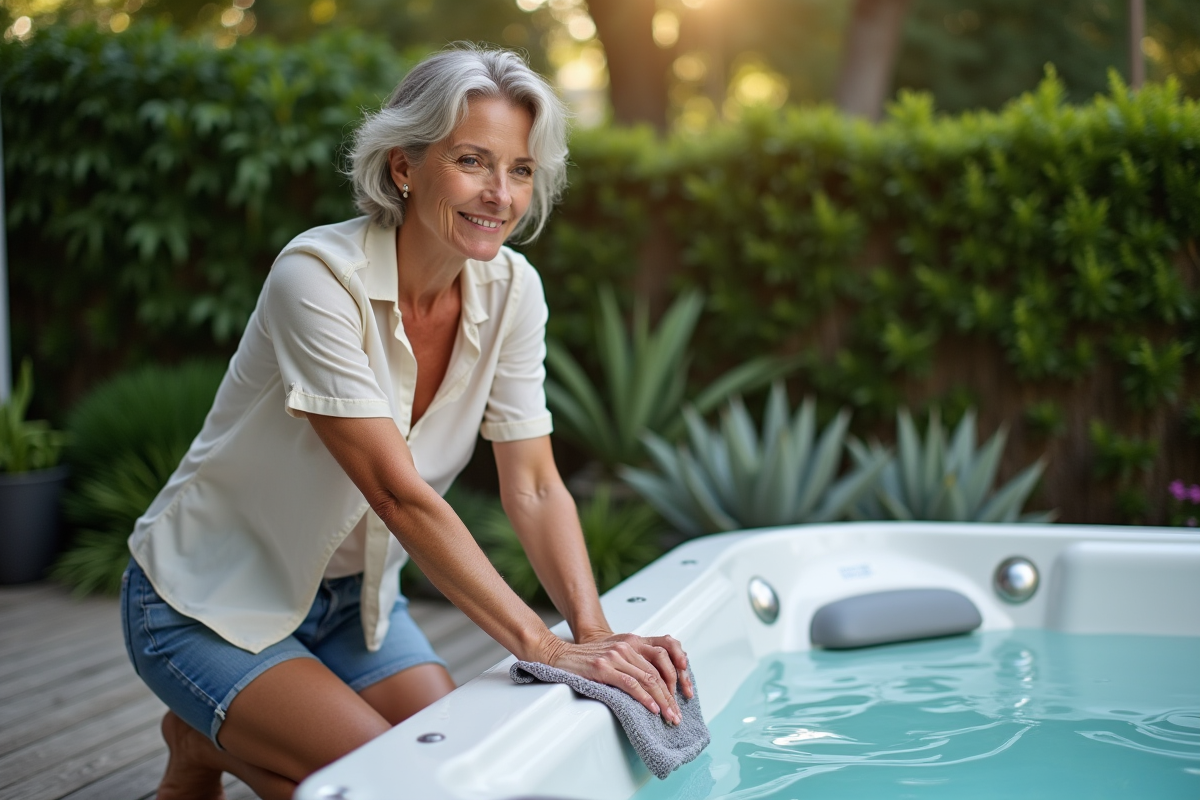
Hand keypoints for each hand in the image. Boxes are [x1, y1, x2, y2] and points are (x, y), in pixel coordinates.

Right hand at [539, 632, 693, 724]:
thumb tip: (654, 687)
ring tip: (668, 716)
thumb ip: (633, 664)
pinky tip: (651, 708)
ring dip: (662, 701)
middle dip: (670, 697)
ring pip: (648, 680)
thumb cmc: (585, 659)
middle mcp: (627, 647)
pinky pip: (630, 684)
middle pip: (658, 673)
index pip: (662, 662)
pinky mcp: (603, 667)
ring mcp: (615, 656)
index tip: (680, 700)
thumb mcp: (614, 655)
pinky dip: (644, 698)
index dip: (675, 683)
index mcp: (632, 642)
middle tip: (676, 716)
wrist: (558, 654)